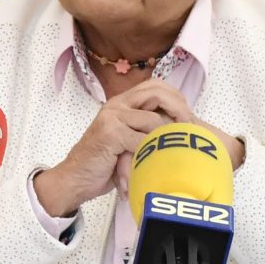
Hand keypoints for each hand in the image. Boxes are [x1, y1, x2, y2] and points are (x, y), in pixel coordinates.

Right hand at [34, 81, 193, 217]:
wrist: (74, 178)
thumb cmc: (105, 162)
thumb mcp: (128, 139)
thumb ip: (146, 129)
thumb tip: (181, 129)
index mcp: (122, 102)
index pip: (155, 85)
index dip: (176, 98)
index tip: (188, 118)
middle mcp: (117, 104)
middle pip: (156, 92)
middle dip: (179, 109)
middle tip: (190, 129)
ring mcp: (112, 117)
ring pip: (153, 120)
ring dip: (166, 139)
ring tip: (173, 153)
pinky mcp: (110, 134)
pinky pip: (142, 141)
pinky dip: (151, 154)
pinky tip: (153, 165)